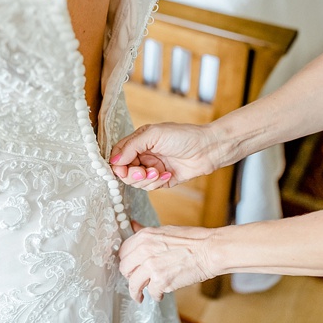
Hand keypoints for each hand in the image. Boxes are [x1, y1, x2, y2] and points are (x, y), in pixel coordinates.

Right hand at [108, 122, 222, 190]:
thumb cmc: (183, 136)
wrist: (209, 148)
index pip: (118, 156)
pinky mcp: (163, 180)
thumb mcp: (153, 135)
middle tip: (144, 171)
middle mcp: (143, 155)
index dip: (117, 165)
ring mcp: (152, 168)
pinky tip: (169, 173)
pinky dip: (157, 182)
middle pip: (124, 172)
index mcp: (138, 142)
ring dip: (146, 179)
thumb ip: (131, 146)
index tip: (122, 170)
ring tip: (158, 172)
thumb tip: (114, 161)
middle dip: (132, 174)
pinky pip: (150, 187)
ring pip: (137, 182)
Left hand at [119, 220, 219, 301]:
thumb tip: (133, 225)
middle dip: (129, 276)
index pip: (123, 252)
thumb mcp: (164, 230)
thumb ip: (145, 232)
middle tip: (136, 281)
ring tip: (140, 296)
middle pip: (124, 268)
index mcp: (144, 237)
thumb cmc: (192, 240)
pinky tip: (159, 295)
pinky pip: (151, 293)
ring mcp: (151, 266)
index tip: (130, 267)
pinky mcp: (161, 281)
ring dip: (136, 292)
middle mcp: (144, 250)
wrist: (210, 250)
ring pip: (133, 284)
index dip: (127, 261)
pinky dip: (155, 296)